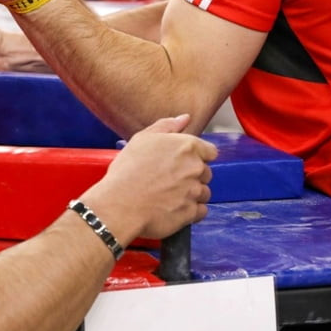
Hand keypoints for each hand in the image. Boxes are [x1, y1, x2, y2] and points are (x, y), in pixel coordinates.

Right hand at [79, 114, 216, 242]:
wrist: (120, 205)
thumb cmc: (128, 171)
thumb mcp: (142, 139)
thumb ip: (167, 126)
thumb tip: (184, 118)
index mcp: (187, 147)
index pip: (210, 151)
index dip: (197, 156)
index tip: (182, 162)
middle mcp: (195, 168)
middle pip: (205, 172)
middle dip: (192, 176)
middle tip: (169, 180)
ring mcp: (195, 191)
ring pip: (203, 192)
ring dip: (191, 194)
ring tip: (169, 195)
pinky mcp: (191, 212)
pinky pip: (200, 211)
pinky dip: (191, 211)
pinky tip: (173, 208)